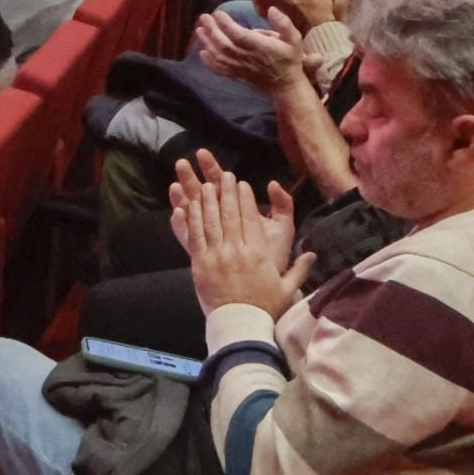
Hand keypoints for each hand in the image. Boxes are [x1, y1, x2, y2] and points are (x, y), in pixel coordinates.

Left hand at [174, 169, 313, 319]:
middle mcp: (237, 250)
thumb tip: (313, 254)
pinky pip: (194, 236)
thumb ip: (300, 269)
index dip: (245, 200)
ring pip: (210, 221)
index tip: (243, 184)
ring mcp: (216, 256)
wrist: (240, 325)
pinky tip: (189, 205)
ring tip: (207, 183)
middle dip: (227, 192)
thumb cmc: (265, 308)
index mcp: (258, 254)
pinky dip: (191, 218)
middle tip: (225, 175)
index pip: (251, 220)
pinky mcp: (199, 263)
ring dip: (208, 200)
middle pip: (230, 215)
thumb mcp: (288, 289)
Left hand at [196, 7, 307, 92]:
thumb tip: (272, 9)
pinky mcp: (237, 74)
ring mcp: (241, 67)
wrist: (286, 84)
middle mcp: (248, 57)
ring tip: (199, 30)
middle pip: (225, 44)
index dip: (226, 24)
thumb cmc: (289, 58)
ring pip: (220, 56)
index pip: (239, 35)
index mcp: (261, 47)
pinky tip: (202, 53)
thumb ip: (284, 23)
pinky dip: (209, 63)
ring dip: (207, 43)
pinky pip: (220, 70)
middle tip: (204, 17)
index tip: (218, 13)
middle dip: (212, 30)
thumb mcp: (294, 38)